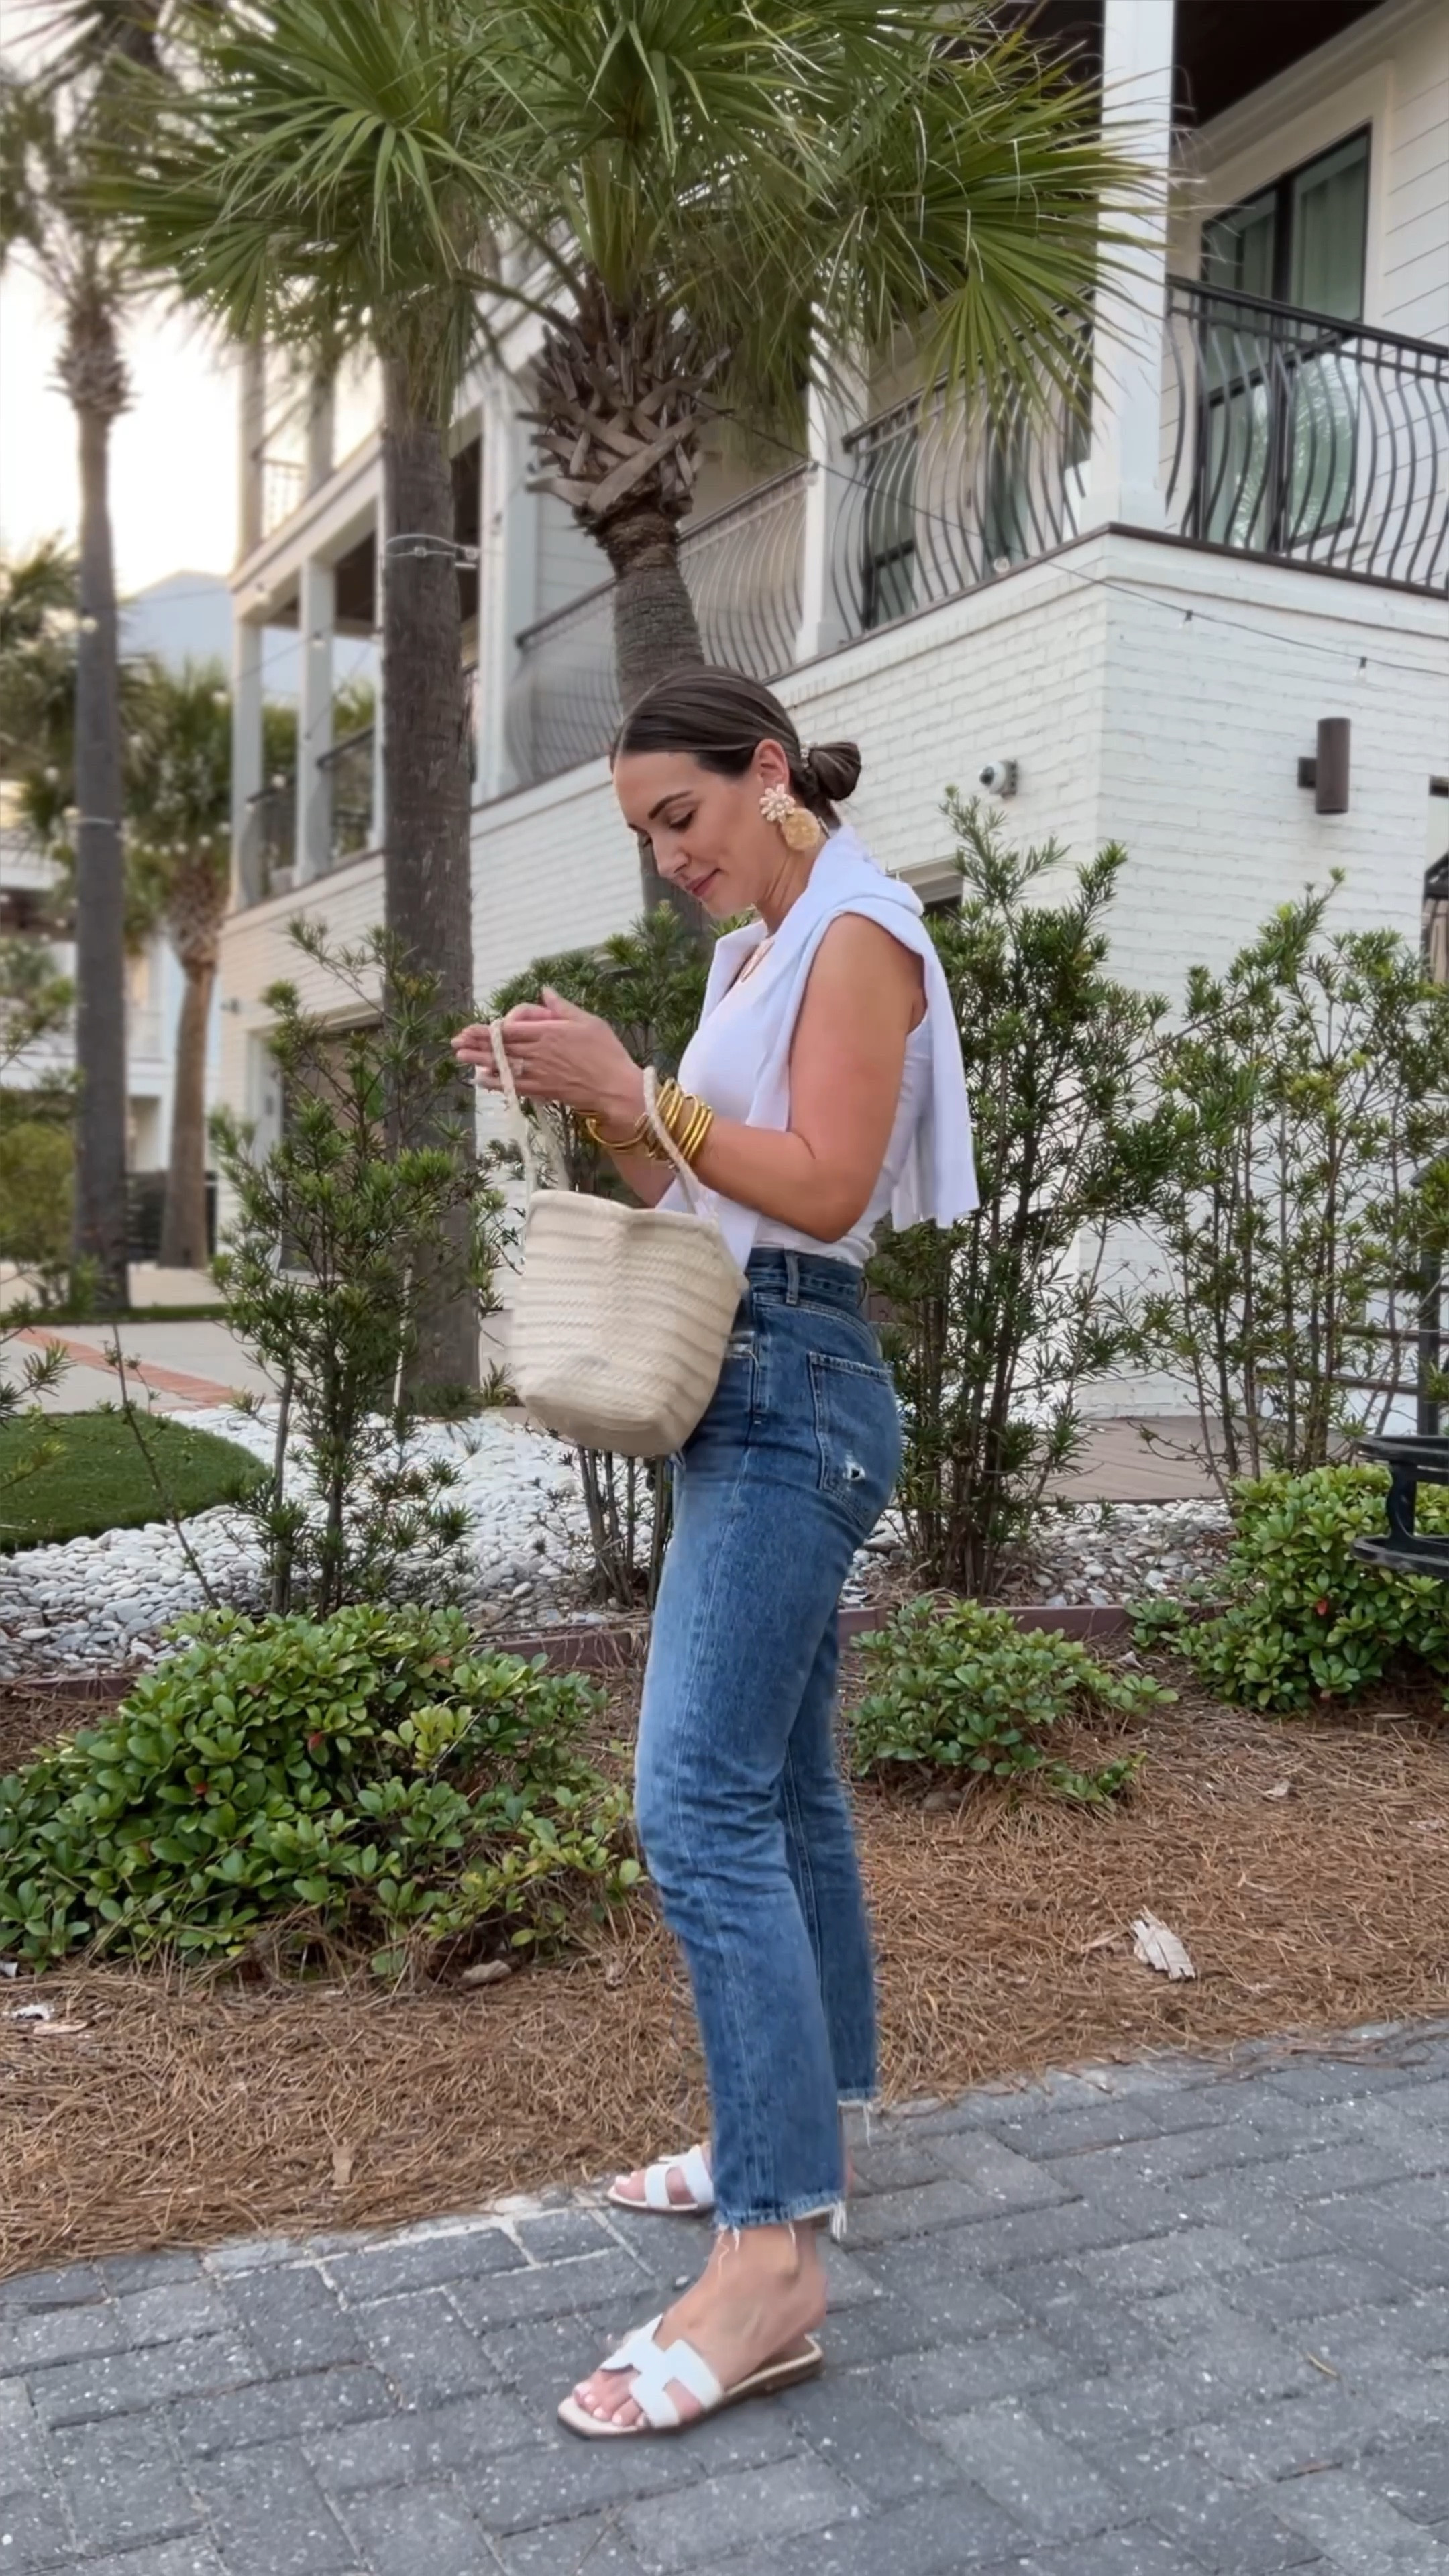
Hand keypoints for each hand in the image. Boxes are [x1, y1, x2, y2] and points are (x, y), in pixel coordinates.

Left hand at [452, 990, 643, 1127]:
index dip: (486, 1029)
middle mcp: (538, 1053)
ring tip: (461, 1057)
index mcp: (548, 1033)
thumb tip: (545, 990)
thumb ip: (562, 1007)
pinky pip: (513, 1086)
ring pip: (502, 1065)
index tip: (469, 1027)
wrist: (615, 1088)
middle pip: (500, 1047)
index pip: (509, 1029)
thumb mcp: (588, 1021)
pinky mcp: (542, 1090)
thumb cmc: (606, 1052)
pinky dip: (496, 1083)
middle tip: (455, 1042)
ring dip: (479, 1061)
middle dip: (475, 1043)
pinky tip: (482, 1080)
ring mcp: (538, 1073)